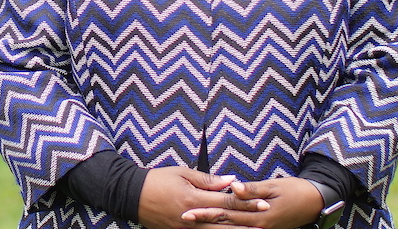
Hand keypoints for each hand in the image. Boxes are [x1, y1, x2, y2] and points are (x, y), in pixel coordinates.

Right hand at [137, 166, 269, 228]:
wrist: (132, 196)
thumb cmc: (158, 180)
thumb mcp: (183, 173)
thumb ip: (208, 180)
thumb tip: (231, 180)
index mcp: (194, 199)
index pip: (227, 201)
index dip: (246, 203)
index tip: (263, 203)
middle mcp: (192, 217)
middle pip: (225, 222)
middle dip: (247, 222)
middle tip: (266, 222)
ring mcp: (186, 228)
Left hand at [181, 176, 323, 228]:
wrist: (315, 203)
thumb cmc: (295, 190)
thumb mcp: (274, 186)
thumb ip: (252, 189)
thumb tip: (233, 187)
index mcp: (259, 214)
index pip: (227, 213)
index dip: (206, 212)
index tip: (188, 210)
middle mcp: (258, 226)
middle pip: (225, 224)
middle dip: (203, 221)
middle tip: (184, 218)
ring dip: (212, 226)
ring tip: (194, 223)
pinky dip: (228, 228)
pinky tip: (215, 226)